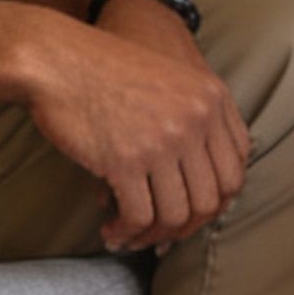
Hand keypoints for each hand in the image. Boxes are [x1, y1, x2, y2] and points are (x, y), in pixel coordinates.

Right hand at [25, 7, 251, 250]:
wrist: (56, 58)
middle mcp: (196, 119)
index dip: (217, 198)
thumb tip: (198, 190)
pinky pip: (139, 216)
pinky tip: (111, 231)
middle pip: (212, 199)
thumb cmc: (105, 71)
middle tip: (161, 234)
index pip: (237, 167)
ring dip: (154, 237)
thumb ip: (192, 120)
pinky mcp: (125, 160)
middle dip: (187, 226)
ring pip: (176, 215)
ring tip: (131, 236)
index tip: (192, 210)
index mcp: (211, 97)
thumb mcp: (168, 80)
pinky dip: (126, 232)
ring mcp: (163, 140)